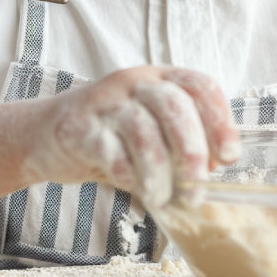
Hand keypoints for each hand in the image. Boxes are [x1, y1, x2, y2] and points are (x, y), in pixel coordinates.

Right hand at [19, 66, 239, 206]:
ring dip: (159, 172)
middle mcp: (135, 82)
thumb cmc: (112, 135)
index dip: (221, 120)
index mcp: (160, 78)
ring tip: (161, 197)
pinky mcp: (79, 127)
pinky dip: (126, 173)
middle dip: (192, 150)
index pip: (200, 86)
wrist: (46, 133)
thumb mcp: (152, 130)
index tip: (229, 156)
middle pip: (174, 105)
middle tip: (196, 187)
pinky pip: (110, 150)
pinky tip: (129, 184)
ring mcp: (105, 102)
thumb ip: (181, 141)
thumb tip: (214, 166)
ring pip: (143, 131)